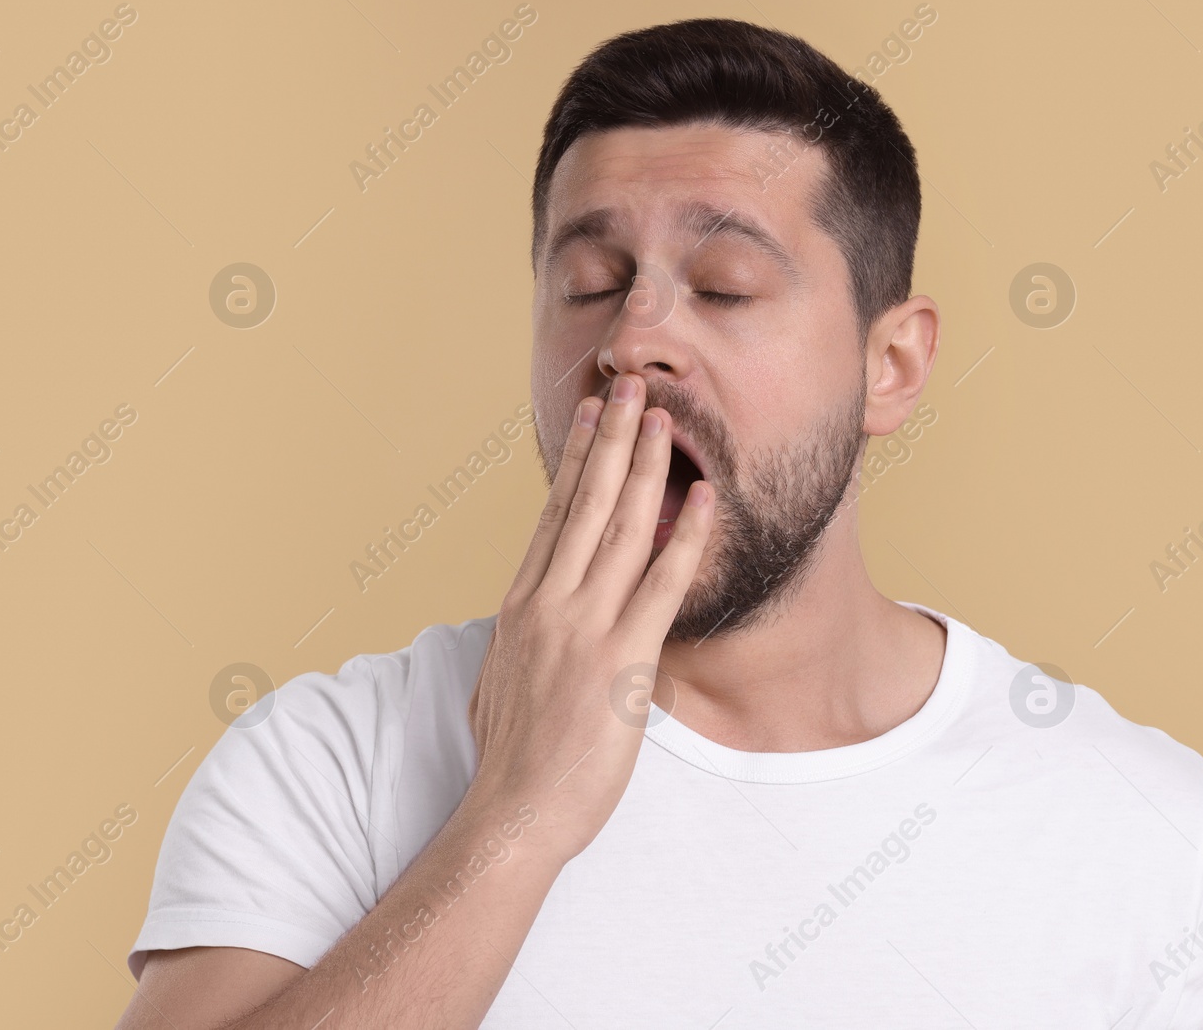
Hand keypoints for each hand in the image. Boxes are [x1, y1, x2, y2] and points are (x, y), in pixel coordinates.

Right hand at [465, 372, 714, 864]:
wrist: (514, 812)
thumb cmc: (508, 761)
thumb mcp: (497, 683)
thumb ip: (515, 643)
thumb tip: (519, 626)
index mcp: (518, 607)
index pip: (552, 517)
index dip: (576, 462)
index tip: (592, 419)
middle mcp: (548, 604)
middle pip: (584, 504)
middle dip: (612, 441)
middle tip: (632, 390)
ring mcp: (583, 628)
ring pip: (621, 528)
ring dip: (647, 467)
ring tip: (666, 420)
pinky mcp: (622, 660)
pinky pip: (661, 584)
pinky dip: (687, 537)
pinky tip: (706, 500)